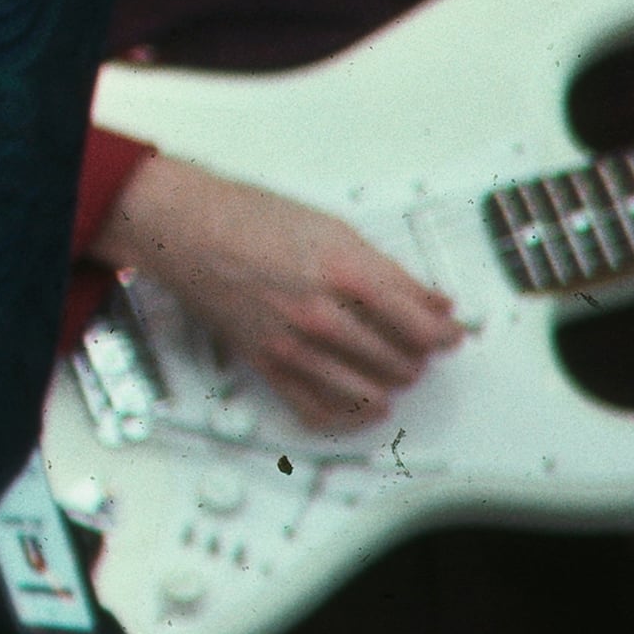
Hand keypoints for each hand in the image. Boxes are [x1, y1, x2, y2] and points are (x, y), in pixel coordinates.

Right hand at [101, 152, 460, 428]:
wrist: (184, 226)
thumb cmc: (248, 217)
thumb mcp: (333, 228)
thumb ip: (389, 270)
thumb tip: (432, 302)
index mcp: (346, 272)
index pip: (424, 326)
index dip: (447, 334)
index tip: (449, 334)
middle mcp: (322, 312)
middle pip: (403, 363)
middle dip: (418, 357)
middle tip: (416, 345)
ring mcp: (294, 343)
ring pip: (371, 393)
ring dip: (389, 385)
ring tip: (388, 369)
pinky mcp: (268, 363)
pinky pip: (319, 411)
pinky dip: (347, 416)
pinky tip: (357, 402)